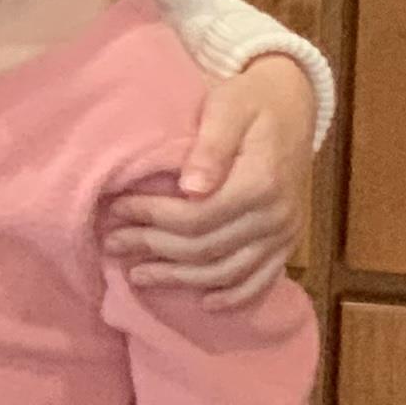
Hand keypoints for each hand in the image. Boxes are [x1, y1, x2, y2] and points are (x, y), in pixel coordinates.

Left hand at [106, 54, 310, 306]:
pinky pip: (263, 279)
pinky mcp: (287, 242)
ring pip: (228, 271)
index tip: (115, 209)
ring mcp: (284, 234)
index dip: (151, 218)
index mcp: (259, 184)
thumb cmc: (249, 101)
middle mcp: (275, 217)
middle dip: (154, 249)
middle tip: (112, 244)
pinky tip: (204, 303)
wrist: (293, 105)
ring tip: (138, 276)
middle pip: (206, 248)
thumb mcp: (227, 106)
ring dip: (181, 279)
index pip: (196, 217)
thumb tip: (190, 187)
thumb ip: (211, 146)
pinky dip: (234, 296)